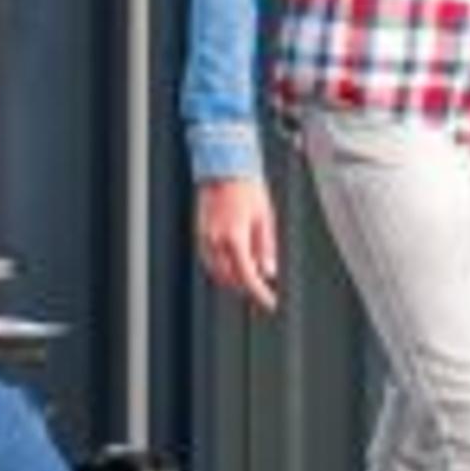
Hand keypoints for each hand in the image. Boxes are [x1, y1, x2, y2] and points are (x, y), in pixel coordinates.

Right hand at [196, 178, 280, 312]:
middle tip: (261, 282)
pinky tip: (234, 256)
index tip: (268, 302)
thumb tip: (269, 271)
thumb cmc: (247, 188)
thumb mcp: (265, 218)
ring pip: (217, 271)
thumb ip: (266, 248)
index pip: (247, 277)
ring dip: (232, 276)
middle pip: (230, 279)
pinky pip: (209, 259)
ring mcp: (205, 237)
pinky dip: (222, 265)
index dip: (259, 294)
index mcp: (235, 238)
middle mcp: (217, 241)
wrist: (225, 168)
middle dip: (245, 285)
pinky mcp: (199, 232)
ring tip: (249, 266)